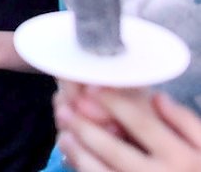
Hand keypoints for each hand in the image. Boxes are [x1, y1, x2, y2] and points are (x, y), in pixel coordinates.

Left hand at [56, 83, 200, 171]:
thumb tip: (157, 97)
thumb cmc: (200, 167)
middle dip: (85, 128)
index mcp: (180, 157)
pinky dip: (85, 171)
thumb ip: (184, 121)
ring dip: (79, 155)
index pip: (141, 124)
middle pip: (114, 151)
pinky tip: (74, 160)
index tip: (92, 87)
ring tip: (64, 136)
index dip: (114, 103)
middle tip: (63, 110)